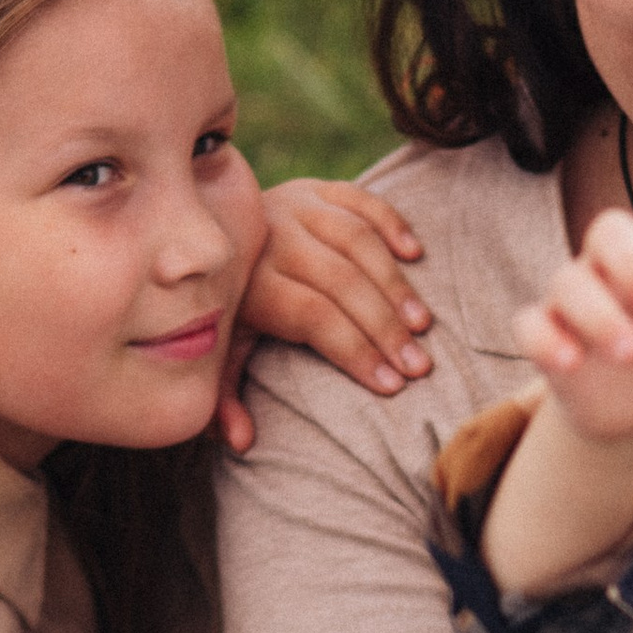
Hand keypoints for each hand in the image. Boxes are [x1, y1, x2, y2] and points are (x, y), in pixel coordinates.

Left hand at [221, 181, 432, 450]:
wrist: (209, 237)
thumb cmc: (230, 309)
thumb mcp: (221, 353)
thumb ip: (225, 399)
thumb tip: (243, 444)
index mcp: (252, 282)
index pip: (313, 316)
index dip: (354, 350)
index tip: (389, 385)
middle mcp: (274, 238)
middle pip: (341, 281)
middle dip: (385, 328)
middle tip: (419, 365)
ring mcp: (297, 207)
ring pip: (357, 241)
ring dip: (395, 284)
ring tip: (422, 324)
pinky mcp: (317, 188)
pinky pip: (361, 200)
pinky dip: (391, 223)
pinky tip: (415, 255)